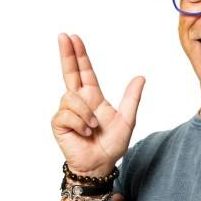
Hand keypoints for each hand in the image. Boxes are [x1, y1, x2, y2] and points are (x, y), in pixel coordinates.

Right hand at [52, 33, 144, 176]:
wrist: (101, 164)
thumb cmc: (112, 144)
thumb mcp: (127, 119)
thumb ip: (132, 98)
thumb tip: (140, 77)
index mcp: (93, 97)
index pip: (84, 72)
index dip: (79, 55)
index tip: (73, 38)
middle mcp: (78, 101)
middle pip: (69, 73)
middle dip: (67, 54)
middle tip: (63, 36)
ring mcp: (67, 112)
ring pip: (72, 98)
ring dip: (86, 114)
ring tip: (93, 128)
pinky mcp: (59, 123)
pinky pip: (67, 114)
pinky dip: (79, 123)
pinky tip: (85, 132)